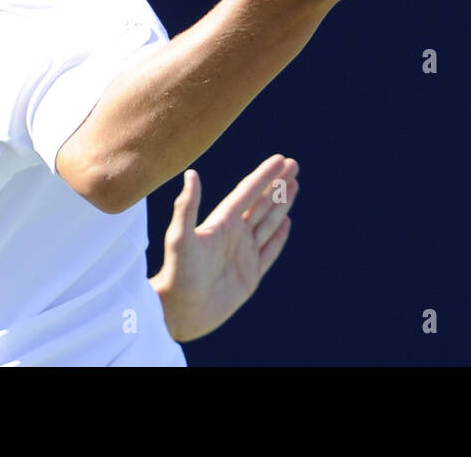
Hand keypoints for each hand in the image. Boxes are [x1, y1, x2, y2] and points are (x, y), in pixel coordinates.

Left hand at [150, 154, 298, 342]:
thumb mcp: (179, 238)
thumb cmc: (176, 274)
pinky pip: (270, 251)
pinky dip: (279, 236)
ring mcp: (244, 254)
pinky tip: (287, 222)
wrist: (179, 313)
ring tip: (294, 184)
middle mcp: (234, 235)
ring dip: (282, 204)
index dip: (264, 175)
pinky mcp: (250, 274)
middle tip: (293, 164)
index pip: (248, 192)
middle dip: (278, 184)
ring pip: (268, 222)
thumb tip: (191, 174)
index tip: (281, 158)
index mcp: (221, 223)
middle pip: (262, 203)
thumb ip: (187, 207)